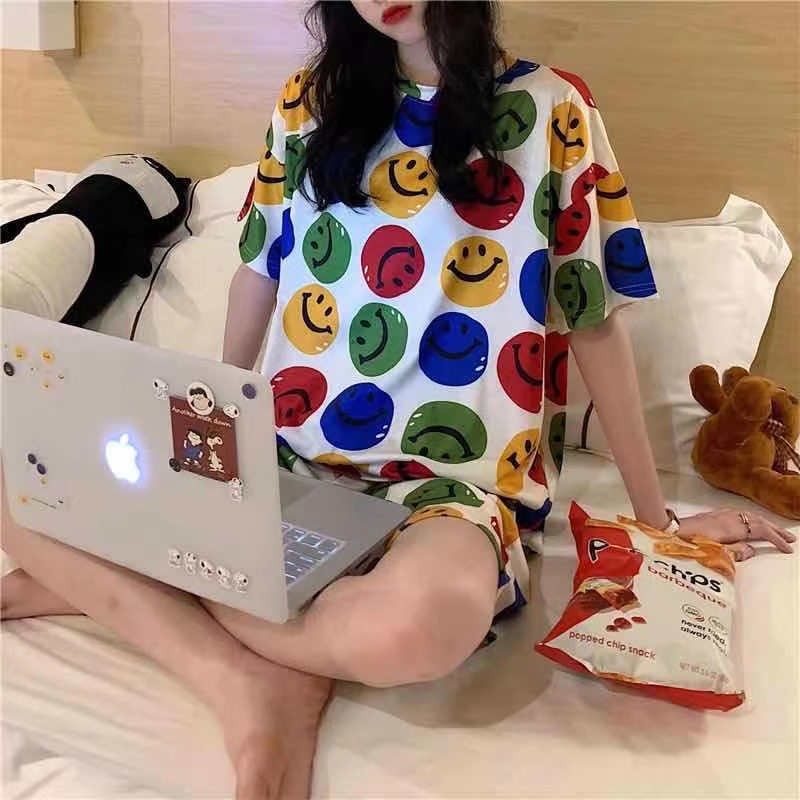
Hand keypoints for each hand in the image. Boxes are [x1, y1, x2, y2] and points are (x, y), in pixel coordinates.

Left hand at [678, 509, 795, 561]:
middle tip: (791, 539)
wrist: (668, 530)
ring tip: (776, 531)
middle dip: (775, 529)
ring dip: (764, 523)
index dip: (776, 539)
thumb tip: (752, 549)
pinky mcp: (712, 514)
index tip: (788, 549)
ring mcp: (719, 514)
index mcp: (731, 527)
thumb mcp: (714, 552)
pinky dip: (751, 518)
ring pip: (749, 515)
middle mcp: (728, 517)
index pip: (760, 531)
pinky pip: (739, 513)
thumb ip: (736, 552)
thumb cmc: (688, 543)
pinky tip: (751, 522)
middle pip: (757, 521)